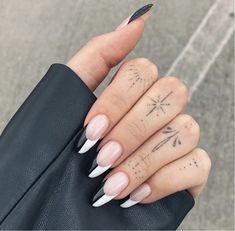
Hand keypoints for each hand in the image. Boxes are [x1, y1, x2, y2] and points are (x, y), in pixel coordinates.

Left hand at [67, 4, 210, 207]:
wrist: (69, 196)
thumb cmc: (70, 145)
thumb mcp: (72, 96)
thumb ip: (100, 55)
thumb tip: (136, 20)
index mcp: (137, 90)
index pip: (144, 70)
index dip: (117, 100)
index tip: (91, 128)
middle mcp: (163, 109)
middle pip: (172, 95)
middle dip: (131, 131)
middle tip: (101, 157)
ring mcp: (180, 138)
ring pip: (185, 130)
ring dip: (143, 160)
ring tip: (112, 182)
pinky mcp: (191, 169)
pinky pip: (197, 164)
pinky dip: (163, 181)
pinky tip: (135, 192)